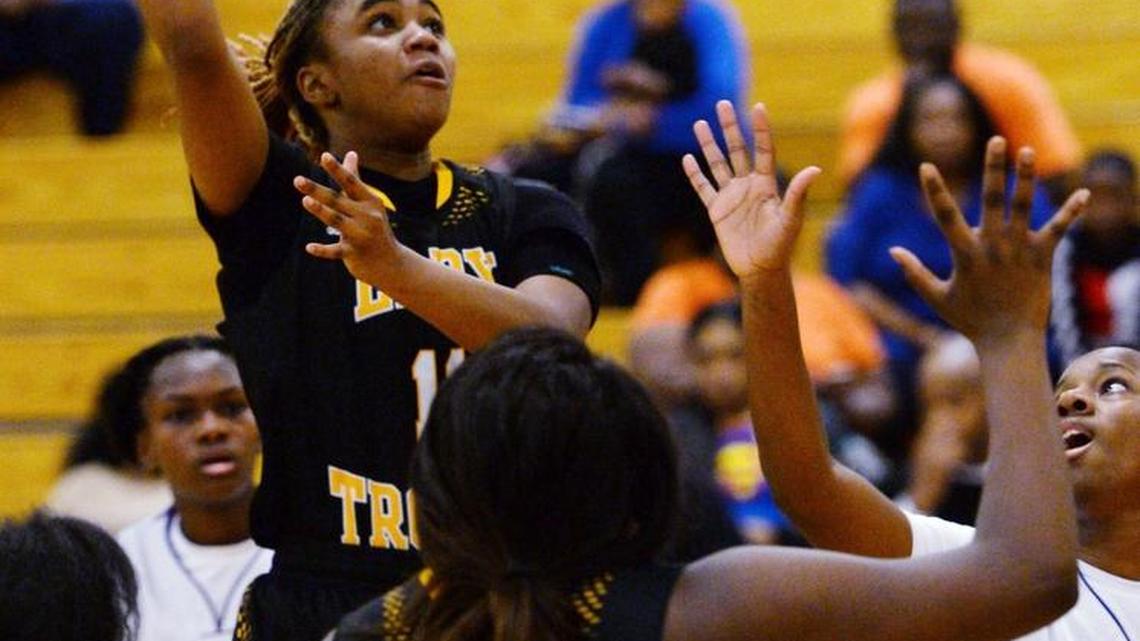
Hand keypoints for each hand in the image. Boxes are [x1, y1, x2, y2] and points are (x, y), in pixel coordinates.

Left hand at [294, 152, 404, 285]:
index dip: (337, 169)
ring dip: (321, 211)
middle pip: (337, 200)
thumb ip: (355, 179)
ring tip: (305, 201)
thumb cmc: (375, 228)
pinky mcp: (354, 254)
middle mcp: (367, 216)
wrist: (391, 263)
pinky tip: (309, 247)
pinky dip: (322, 250)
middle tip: (297, 180)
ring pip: (336, 221)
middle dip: (317, 190)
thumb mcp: (369, 203)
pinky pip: (335, 251)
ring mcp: (361, 235)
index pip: (351, 182)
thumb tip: (351, 152)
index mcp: (370, 202)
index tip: (324, 156)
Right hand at [682, 101, 819, 277]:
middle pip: (737, 149)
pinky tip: (688, 158)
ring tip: (699, 123)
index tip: (758, 107)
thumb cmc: (780, 245)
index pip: (762, 149)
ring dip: (709, 144)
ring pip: (718, 164)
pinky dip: (695, 174)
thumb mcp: (791, 218)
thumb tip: (815, 169)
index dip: (760, 129)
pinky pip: (704, 187)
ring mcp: (731, 196)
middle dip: (729, 127)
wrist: (760, 268)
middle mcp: (748, 185)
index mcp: (766, 184)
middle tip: (722, 103)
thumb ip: (798, 193)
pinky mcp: (716, 210)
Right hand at [888, 138, 1088, 343]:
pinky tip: (1084, 193)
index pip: (945, 216)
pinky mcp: (1043, 258)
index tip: (926, 166)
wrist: (1009, 341)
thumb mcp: (936, 297)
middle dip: (993, 168)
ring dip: (1026, 177)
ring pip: (1024, 206)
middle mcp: (993, 247)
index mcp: (965, 254)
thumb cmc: (969, 321)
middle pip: (992, 199)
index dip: (934, 190)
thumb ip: (914, 272)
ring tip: (1028, 151)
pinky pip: (1059, 230)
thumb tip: (893, 250)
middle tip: (996, 140)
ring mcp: (1020, 251)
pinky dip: (1071, 211)